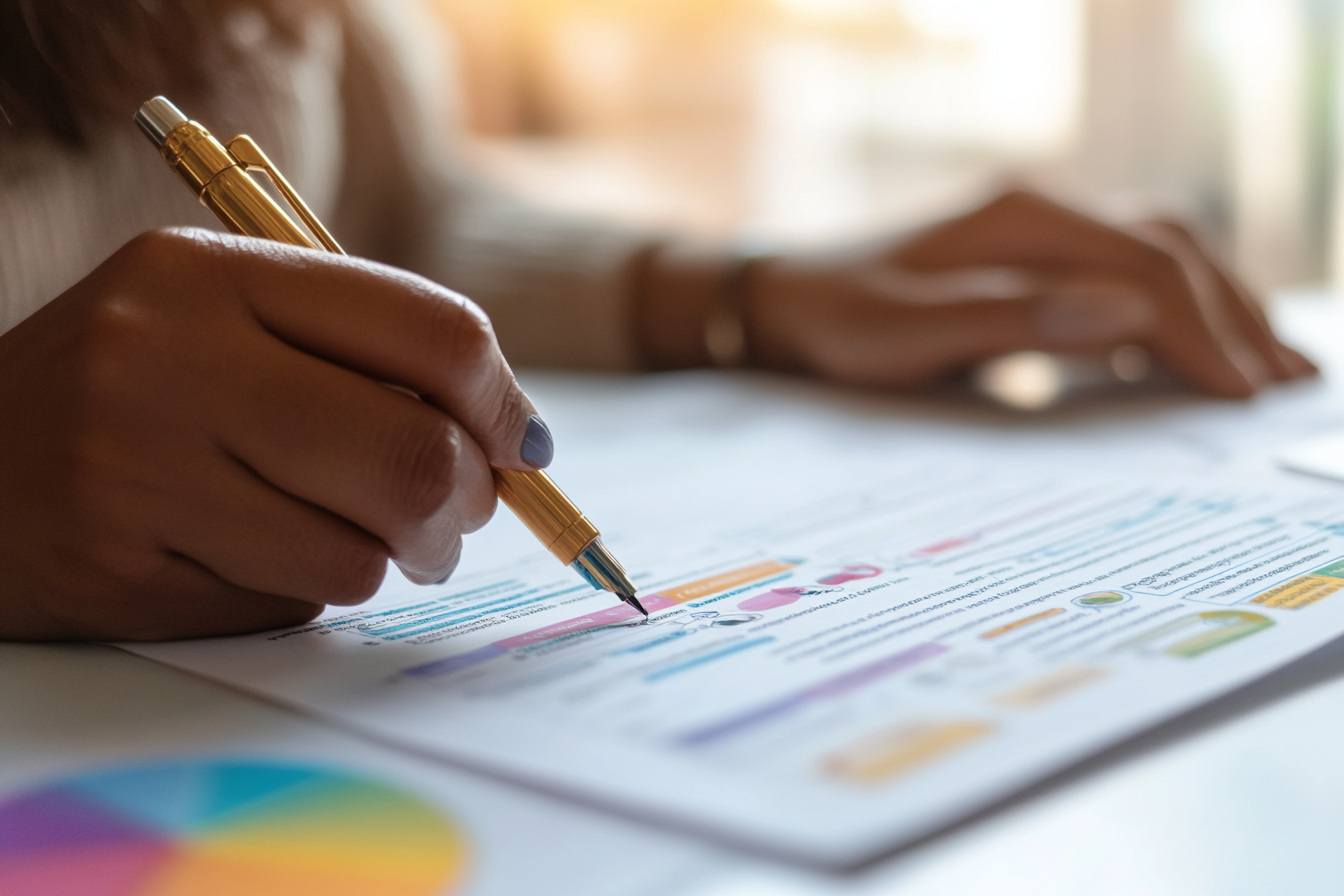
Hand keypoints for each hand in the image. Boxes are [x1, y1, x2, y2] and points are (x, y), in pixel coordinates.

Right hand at [0, 228, 544, 640]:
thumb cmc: (126, 390)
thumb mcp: (221, 319)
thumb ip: (357, 353)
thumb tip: (510, 435)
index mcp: (210, 274)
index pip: (432, 332)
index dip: (502, 400)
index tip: (517, 443)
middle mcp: (169, 359)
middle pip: (416, 453)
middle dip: (466, 502)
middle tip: (454, 514)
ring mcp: (137, 469)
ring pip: (364, 549)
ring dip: (385, 555)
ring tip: (337, 531)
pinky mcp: (120, 571)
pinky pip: (294, 603)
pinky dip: (306, 589)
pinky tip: (248, 557)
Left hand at [640, 191, 1313, 395]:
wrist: (785, 298)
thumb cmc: (836, 321)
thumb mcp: (907, 334)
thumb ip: (1011, 322)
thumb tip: (1124, 315)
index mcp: (1020, 224)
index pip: (1145, 271)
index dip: (1202, 333)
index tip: (1242, 394)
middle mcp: (1040, 214)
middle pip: (1171, 252)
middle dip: (1233, 318)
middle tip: (1284, 386)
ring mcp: (1037, 232)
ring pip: (1159, 254)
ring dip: (1217, 305)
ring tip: (1267, 366)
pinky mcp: (1028, 259)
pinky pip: (1125, 271)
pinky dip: (1173, 309)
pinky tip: (1187, 354)